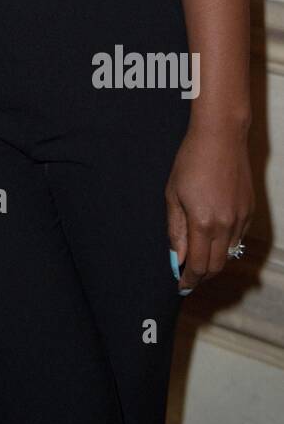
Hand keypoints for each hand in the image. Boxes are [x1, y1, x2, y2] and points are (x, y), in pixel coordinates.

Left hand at [166, 121, 253, 293]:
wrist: (221, 137)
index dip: (189, 280)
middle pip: (216, 266)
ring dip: (214, 262)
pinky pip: (238, 238)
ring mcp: (241, 219)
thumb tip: (178, 259)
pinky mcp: (250, 211)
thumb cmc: (191, 161)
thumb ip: (175, 231)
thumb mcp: (173, 195)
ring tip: (198, 260)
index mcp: (203, 222)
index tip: (181, 286)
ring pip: (229, 254)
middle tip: (188, 277)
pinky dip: (225, 246)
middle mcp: (226, 225)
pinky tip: (212, 240)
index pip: (198, 265)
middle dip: (202, 276)